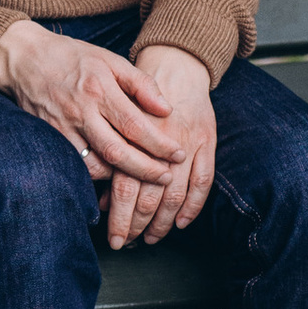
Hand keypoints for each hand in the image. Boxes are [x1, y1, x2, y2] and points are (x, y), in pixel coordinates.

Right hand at [0, 20, 214, 242]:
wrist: (24, 58)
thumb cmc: (71, 57)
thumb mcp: (109, 59)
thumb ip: (140, 83)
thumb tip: (167, 109)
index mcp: (99, 89)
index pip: (135, 125)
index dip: (160, 145)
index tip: (178, 155)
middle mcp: (80, 112)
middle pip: (117, 152)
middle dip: (146, 170)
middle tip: (167, 178)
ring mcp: (62, 128)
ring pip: (94, 165)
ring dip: (120, 177)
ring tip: (141, 177)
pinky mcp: (50, 138)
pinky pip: (76, 166)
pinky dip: (96, 174)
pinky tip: (111, 174)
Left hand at [117, 44, 216, 245]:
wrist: (173, 64)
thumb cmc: (135, 92)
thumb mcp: (113, 118)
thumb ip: (108, 153)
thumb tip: (101, 195)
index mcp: (132, 136)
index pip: (124, 187)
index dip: (119, 216)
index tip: (113, 236)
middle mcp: (159, 143)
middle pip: (148, 196)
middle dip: (136, 225)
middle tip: (127, 243)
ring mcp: (186, 143)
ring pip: (174, 195)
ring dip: (162, 222)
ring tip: (151, 238)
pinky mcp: (205, 142)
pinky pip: (203, 181)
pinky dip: (194, 206)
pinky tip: (181, 222)